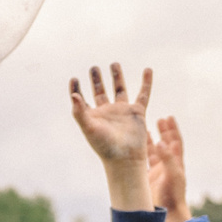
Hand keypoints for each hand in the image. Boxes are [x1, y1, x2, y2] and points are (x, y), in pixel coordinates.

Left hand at [67, 63, 151, 210]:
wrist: (125, 158)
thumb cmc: (105, 146)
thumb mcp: (89, 128)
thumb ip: (79, 112)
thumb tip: (73, 95)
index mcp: (93, 116)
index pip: (82, 100)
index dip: (77, 89)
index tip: (74, 78)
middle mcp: (107, 112)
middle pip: (100, 92)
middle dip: (96, 80)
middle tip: (93, 67)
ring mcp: (122, 111)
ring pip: (120, 90)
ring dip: (117, 77)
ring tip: (113, 63)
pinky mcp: (137, 112)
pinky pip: (143, 94)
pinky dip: (146, 82)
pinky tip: (148, 70)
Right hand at [145, 115, 186, 221]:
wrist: (165, 213)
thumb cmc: (172, 195)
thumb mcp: (172, 175)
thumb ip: (167, 158)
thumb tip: (161, 142)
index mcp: (177, 163)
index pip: (175, 142)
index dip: (173, 130)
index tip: (169, 118)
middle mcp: (167, 166)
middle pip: (166, 144)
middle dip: (163, 132)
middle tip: (159, 120)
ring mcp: (157, 172)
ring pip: (154, 152)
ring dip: (151, 141)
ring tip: (146, 129)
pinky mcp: (148, 178)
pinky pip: (143, 162)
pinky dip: (140, 153)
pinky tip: (135, 147)